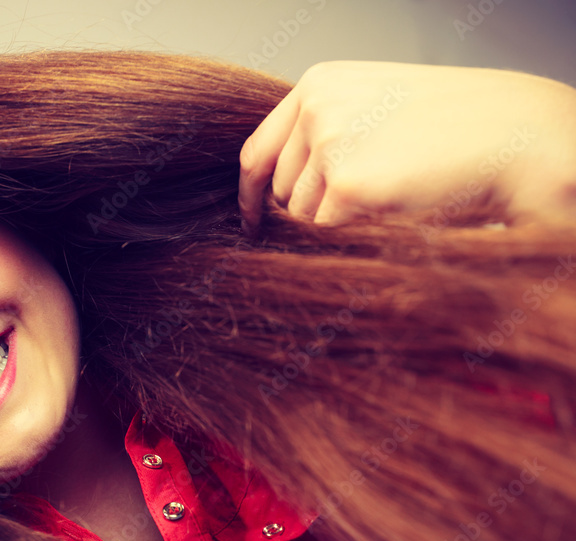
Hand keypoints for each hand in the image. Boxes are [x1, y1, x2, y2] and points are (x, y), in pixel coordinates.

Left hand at [238, 61, 575, 228]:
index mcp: (319, 85)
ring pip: (303, 216)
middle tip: (367, 202)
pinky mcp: (346, 185)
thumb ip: (326, 134)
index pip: (258, 149)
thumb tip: (280, 189)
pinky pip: (326, 232)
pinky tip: (396, 206)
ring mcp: (328, 144)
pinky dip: (355, 233)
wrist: (512, 136)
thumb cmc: (453, 128)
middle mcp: (315, 109)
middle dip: (312, 209)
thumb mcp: (377, 109)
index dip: (251, 192)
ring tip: (393, 193)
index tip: (251, 218)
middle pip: (282, 191)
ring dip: (338, 222)